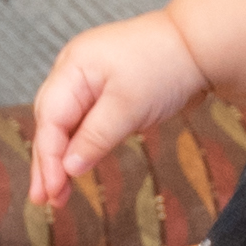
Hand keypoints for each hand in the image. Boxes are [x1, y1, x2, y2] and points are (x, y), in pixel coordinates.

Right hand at [28, 10, 204, 202]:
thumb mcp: (128, 106)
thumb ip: (95, 138)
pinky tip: (76, 168)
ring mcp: (90, 82)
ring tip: (57, 195)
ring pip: (66, 125)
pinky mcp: (108, 93)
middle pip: (51, 122)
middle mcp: (75, 73)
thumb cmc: (165, 65)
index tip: (51, 191)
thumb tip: (68, 168)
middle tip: (44, 200)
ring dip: (62, 158)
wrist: (201, 45)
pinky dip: (80, 146)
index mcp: (72, 67)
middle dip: (47, 162)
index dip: (48, 157)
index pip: (50, 119)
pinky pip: (85, 123)